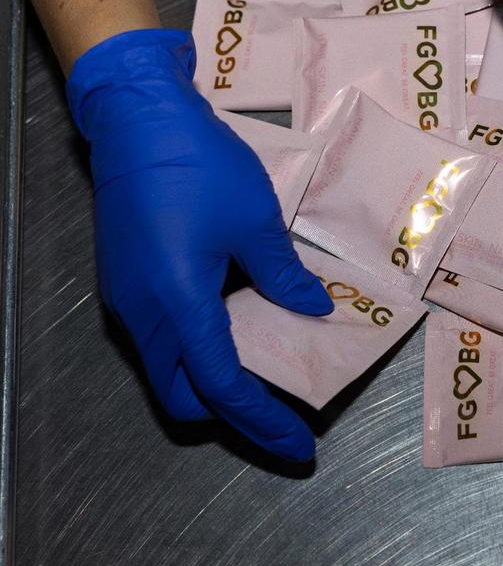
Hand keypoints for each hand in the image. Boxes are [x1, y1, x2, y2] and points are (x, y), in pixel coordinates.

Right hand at [66, 29, 333, 461]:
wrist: (138, 120)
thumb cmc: (199, 166)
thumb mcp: (256, 222)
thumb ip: (283, 276)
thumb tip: (313, 309)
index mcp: (179, 305)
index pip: (222, 385)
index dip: (262, 421)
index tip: (298, 445)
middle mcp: (144, 315)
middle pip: (184, 394)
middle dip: (231, 414)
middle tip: (282, 411)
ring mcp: (128, 299)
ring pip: (169, 368)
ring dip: (213, 379)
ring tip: (267, 368)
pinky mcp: (126, 281)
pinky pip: (163, 337)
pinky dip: (199, 348)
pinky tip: (238, 325)